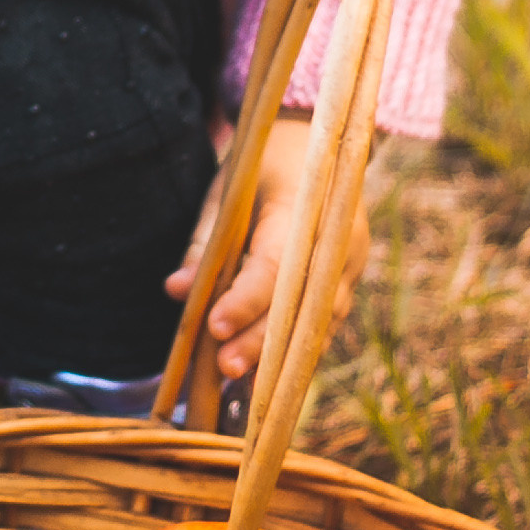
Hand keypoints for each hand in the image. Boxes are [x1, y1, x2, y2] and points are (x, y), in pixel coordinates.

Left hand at [164, 115, 370, 381]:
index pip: (275, 265)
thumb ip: (204, 244)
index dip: (246, 300)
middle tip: (224, 368)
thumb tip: (178, 291)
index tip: (214, 327)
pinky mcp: (349, 278)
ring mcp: (351, 261)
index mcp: (305, 206)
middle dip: (263, 342)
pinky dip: (297, 348)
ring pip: (319, 320)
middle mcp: (337, 239)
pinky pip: (324, 321)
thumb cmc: (262, 165)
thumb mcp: (227, 193)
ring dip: (281, 355)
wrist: (318, 142)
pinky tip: (268, 377)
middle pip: (301, 303)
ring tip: (243, 387)